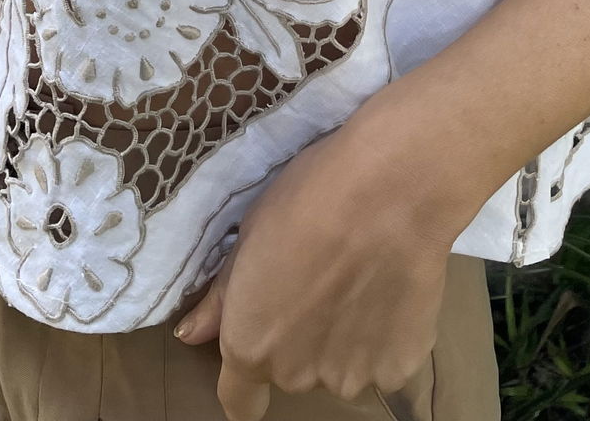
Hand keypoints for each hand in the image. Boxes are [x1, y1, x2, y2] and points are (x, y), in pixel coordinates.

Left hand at [172, 111, 457, 420]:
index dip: (246, 381)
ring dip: (344, 340)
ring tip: (363, 281)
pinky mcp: (398, 369)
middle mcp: (295, 376)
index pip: (238, 399)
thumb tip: (191, 335)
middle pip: (292, 369)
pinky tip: (391, 290)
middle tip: (321, 280)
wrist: (391, 191)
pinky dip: (385, 337)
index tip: (261, 350)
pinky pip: (384, 361)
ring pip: (339, 366)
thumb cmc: (309, 198)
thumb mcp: (249, 234)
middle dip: (300, 337)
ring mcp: (350, 378)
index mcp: (250, 345)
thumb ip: (223, 297)